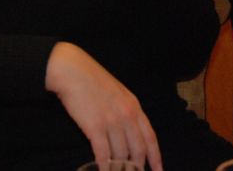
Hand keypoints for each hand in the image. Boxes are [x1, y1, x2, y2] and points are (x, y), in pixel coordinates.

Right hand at [45, 42, 162, 169]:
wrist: (73, 72)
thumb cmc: (93, 82)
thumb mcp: (118, 94)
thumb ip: (126, 112)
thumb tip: (130, 133)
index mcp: (134, 106)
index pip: (150, 137)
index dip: (155, 156)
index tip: (158, 170)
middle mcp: (127, 115)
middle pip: (138, 149)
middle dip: (137, 167)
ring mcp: (112, 121)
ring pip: (121, 154)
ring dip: (119, 168)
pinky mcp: (95, 127)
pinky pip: (103, 153)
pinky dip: (104, 165)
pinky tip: (102, 170)